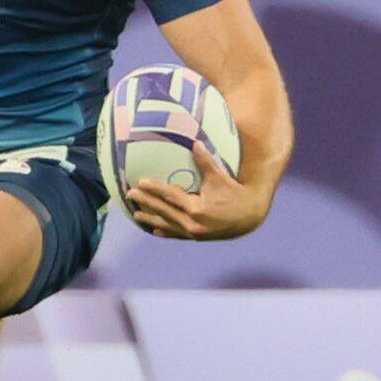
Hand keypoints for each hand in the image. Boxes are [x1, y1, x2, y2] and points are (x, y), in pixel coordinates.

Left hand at [124, 141, 269, 240]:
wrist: (250, 217)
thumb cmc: (235, 194)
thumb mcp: (220, 178)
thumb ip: (206, 162)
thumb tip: (195, 143)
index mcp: (197, 209)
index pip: (170, 196)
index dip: (154, 189)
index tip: (140, 182)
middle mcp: (193, 223)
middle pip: (164, 211)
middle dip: (146, 203)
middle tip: (130, 195)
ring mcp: (194, 233)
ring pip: (168, 225)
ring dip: (151, 219)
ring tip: (136, 214)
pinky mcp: (198, 237)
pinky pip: (177, 235)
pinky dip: (166, 232)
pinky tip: (155, 231)